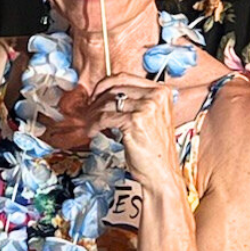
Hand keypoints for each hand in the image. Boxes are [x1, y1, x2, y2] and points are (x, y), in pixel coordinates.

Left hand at [84, 72, 181, 191]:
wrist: (162, 173)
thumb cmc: (154, 150)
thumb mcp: (149, 118)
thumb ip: (135, 102)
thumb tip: (106, 93)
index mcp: (162, 91)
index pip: (124, 77)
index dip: (104, 85)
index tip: (94, 95)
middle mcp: (157, 96)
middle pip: (114, 88)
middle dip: (96, 99)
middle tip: (87, 110)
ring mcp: (147, 107)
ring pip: (107, 102)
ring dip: (93, 114)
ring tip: (88, 124)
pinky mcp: (135, 121)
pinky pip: (105, 117)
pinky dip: (94, 125)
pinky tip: (92, 132)